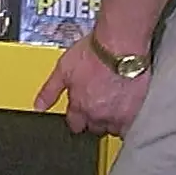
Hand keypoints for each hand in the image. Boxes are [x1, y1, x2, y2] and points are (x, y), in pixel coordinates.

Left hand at [34, 37, 149, 136]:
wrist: (121, 45)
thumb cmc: (94, 52)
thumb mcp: (63, 68)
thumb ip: (50, 90)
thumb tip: (38, 107)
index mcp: (80, 106)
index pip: (75, 124)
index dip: (76, 118)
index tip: (79, 112)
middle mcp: (98, 114)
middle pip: (94, 128)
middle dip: (94, 119)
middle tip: (97, 104)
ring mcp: (118, 115)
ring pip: (113, 129)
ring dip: (112, 121)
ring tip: (113, 105)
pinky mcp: (137, 112)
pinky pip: (132, 126)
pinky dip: (129, 121)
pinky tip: (127, 108)